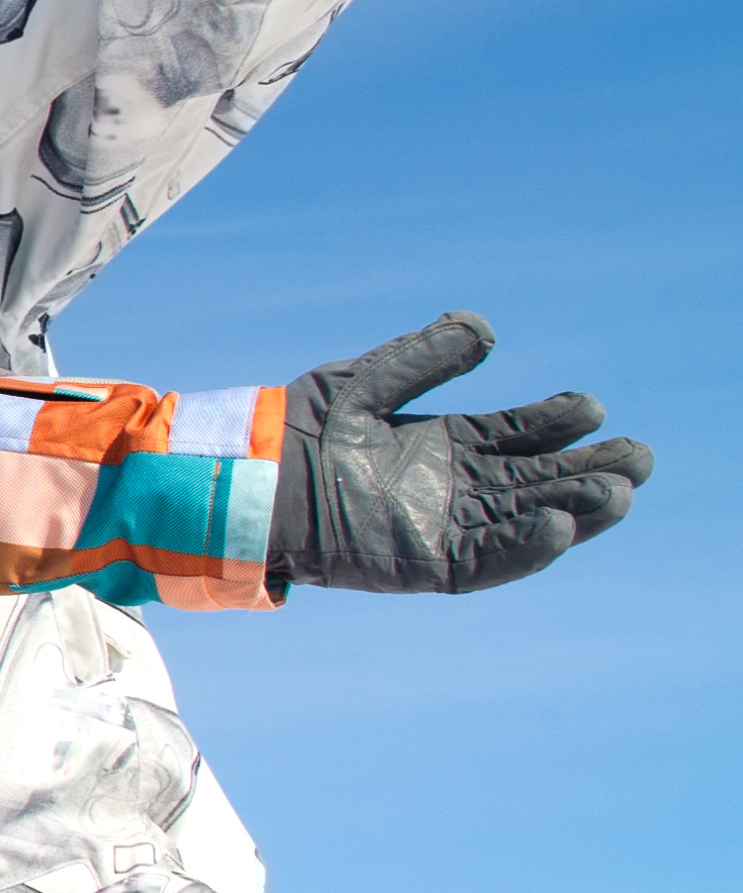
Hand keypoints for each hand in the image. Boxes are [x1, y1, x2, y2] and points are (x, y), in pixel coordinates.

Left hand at [270, 314, 648, 595]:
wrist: (253, 480)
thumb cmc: (299, 429)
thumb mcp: (367, 381)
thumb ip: (424, 357)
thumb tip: (485, 328)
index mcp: (440, 445)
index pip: (514, 434)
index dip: (554, 423)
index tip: (591, 409)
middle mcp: (449, 488)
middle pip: (534, 479)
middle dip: (586, 469)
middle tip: (640, 457)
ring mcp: (440, 528)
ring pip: (524, 520)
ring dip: (573, 509)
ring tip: (620, 492)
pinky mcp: (424, 564)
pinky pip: (487, 560)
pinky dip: (525, 547)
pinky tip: (561, 527)